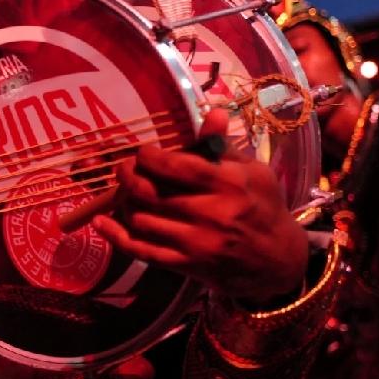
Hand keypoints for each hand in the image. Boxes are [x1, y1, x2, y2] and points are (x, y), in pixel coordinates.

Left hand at [91, 109, 309, 302]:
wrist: (278, 260)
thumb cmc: (263, 207)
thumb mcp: (253, 171)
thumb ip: (224, 146)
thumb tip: (213, 113)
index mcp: (230, 184)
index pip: (177, 165)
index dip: (150, 157)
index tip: (143, 152)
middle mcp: (213, 214)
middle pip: (152, 192)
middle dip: (129, 176)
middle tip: (125, 169)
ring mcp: (198, 243)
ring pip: (142, 219)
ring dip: (125, 203)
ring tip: (126, 192)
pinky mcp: (187, 266)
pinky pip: (141, 251)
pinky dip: (116, 236)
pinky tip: (100, 223)